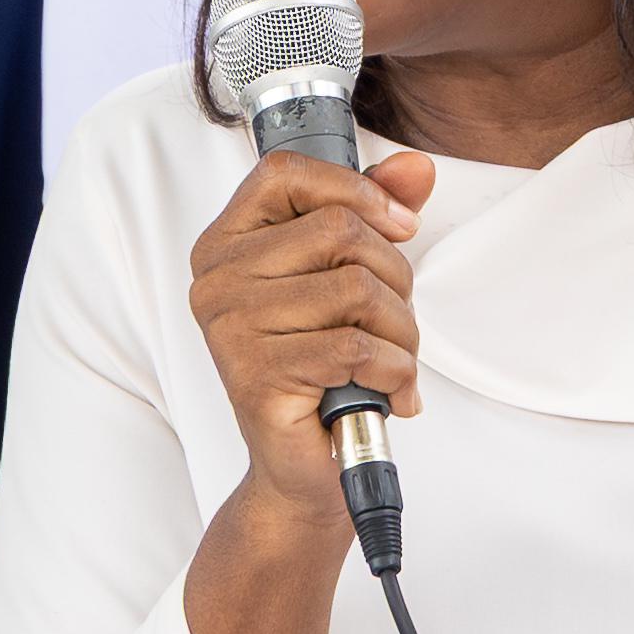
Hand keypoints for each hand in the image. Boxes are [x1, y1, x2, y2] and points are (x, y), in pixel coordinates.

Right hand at [188, 146, 435, 545]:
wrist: (304, 466)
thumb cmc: (323, 368)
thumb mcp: (349, 277)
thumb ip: (375, 212)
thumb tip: (417, 167)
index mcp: (227, 243)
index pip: (286, 172)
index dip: (357, 189)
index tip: (399, 225)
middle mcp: (216, 279)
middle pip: (340, 231)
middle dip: (396, 277)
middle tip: (395, 322)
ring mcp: (230, 328)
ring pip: (357, 289)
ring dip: (401, 331)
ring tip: (393, 361)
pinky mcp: (256, 376)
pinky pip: (356, 348)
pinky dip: (394, 370)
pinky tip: (388, 389)